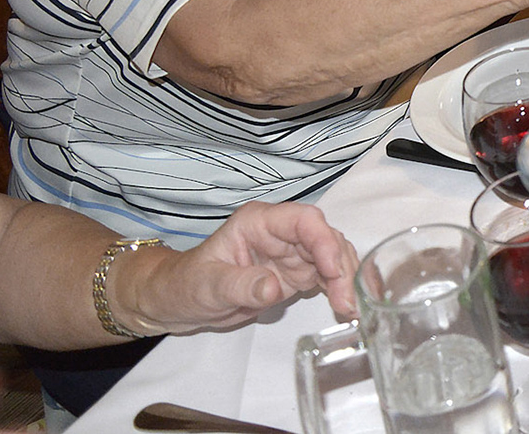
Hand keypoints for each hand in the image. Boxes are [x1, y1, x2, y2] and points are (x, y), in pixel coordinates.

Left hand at [127, 201, 359, 333]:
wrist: (178, 302)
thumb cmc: (186, 285)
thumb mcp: (207, 286)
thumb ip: (239, 285)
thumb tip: (273, 287)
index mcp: (259, 222)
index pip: (303, 220)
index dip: (323, 241)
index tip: (332, 270)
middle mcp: (282, 233)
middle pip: (326, 239)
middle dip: (341, 267)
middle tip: (348, 301)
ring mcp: (292, 253)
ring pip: (333, 257)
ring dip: (346, 280)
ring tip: (350, 310)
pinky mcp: (296, 274)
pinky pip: (327, 277)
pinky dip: (340, 290)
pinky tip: (348, 308)